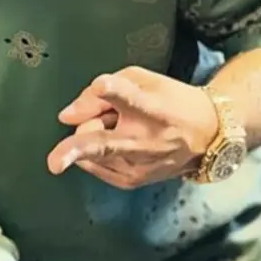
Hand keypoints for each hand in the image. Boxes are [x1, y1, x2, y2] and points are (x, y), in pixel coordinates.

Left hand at [47, 66, 219, 188]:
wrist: (208, 137)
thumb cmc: (171, 101)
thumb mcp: (143, 80)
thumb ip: (102, 90)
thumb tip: (67, 116)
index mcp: (152, 108)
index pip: (130, 97)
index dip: (113, 90)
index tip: (102, 86)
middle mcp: (144, 139)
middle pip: (103, 143)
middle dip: (76, 150)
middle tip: (53, 163)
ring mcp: (137, 165)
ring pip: (90, 150)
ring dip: (92, 135)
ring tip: (118, 127)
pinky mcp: (131, 180)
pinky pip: (92, 164)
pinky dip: (94, 152)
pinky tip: (116, 142)